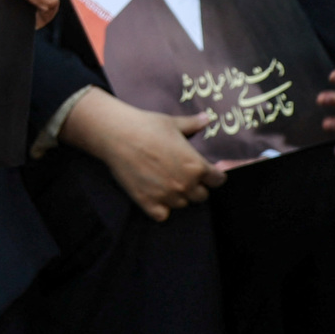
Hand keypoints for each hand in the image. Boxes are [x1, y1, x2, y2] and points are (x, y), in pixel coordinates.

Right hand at [58, 88, 226, 220]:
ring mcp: (166, 195)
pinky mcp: (148, 201)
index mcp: (196, 165)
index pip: (217, 180)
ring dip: (177, 196)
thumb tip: (207, 118)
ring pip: (181, 204)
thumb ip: (193, 124)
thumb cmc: (146, 126)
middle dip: (195, 186)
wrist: (117, 134)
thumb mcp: (173, 123)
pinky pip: (162, 215)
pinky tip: (154, 195)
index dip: (213, 175)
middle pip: (201, 196)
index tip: (205, 172)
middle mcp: (185, 184)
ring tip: (165, 183)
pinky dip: (160, 208)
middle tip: (181, 175)